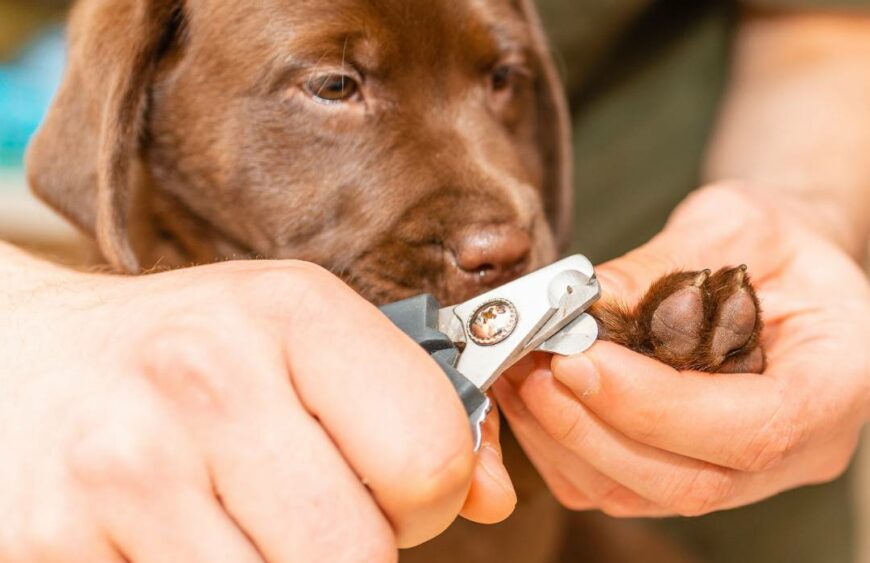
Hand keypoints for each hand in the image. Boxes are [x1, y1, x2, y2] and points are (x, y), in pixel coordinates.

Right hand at [0, 253, 514, 561]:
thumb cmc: (183, 352)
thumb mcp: (296, 339)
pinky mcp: (56, 545)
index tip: (387, 484)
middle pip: (360, 553)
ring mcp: (124, 468)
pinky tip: (178, 538)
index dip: (425, 494)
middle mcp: (206, 380)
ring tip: (237, 518)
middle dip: (353, 546)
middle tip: (305, 509)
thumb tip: (494, 498)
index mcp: (290, 312)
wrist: (21, 360)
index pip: (432, 457)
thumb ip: (406, 407)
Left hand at [494, 183, 869, 516]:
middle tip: (533, 367)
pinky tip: (530, 393)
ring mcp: (740, 473)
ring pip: (639, 494)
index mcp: (835, 387)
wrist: (784, 266)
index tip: (577, 360)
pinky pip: (614, 484)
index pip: (749, 432)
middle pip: (686, 483)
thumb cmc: (777, 240)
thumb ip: (665, 266)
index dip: (654, 408)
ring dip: (563, 439)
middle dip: (592, 428)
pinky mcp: (686, 468)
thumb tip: (582, 305)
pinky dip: (560, 446)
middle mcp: (794, 451)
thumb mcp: (737, 224)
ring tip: (518, 373)